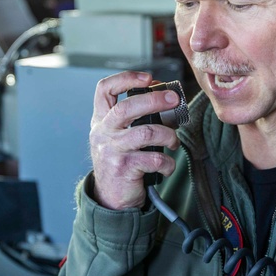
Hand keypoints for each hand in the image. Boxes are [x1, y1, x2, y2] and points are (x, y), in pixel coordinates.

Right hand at [89, 71, 181, 209]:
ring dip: (168, 136)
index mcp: (101, 120)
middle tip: (174, 99)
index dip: (125, 78)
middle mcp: (103, 132)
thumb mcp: (117, 137)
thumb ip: (132, 119)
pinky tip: (167, 166)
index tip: (148, 78)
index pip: (104, 90)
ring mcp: (112, 150)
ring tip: (173, 142)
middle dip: (155, 99)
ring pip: (146, 133)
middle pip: (127, 107)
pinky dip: (168, 163)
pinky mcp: (124, 168)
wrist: (110, 198)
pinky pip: (155, 159)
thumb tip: (164, 97)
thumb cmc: (120, 162)